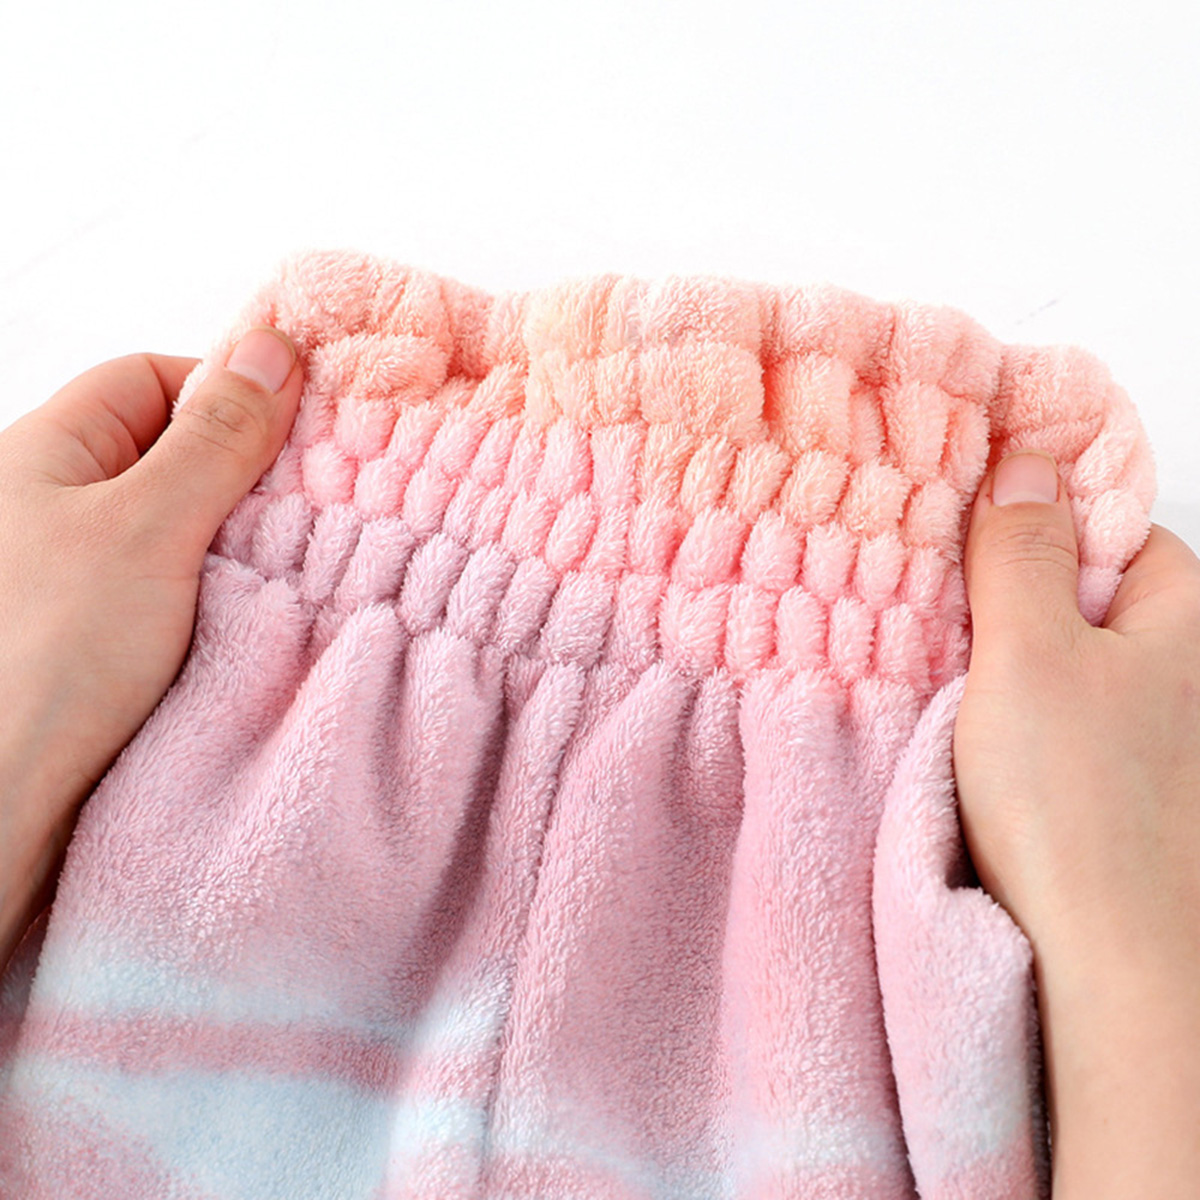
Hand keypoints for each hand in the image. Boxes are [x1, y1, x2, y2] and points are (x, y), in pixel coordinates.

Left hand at [0, 327, 302, 961]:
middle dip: (246, 467)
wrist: (7, 803)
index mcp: (41, 452)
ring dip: (241, 535)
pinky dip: (224, 587)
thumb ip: (217, 436)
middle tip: (321, 495)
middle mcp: (52, 503)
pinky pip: (178, 582)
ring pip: (181, 521)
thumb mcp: (148, 527)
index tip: (303, 425)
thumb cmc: (52, 655)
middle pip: (170, 448)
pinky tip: (264, 606)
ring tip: (304, 555)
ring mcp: (77, 571)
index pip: (149, 377)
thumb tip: (273, 344)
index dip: (227, 388)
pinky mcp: (102, 634)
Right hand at [952, 449, 1199, 976]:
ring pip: (1053, 655)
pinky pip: (1044, 713)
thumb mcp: (1032, 652)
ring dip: (993, 661)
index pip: (1108, 525)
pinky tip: (967, 737)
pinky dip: (1000, 713)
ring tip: (945, 685)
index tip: (966, 545)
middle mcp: (1174, 668)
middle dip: (1003, 598)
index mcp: (1184, 617)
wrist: (1106, 961)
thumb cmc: (1080, 808)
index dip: (1034, 528)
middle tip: (941, 621)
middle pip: (1075, 588)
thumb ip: (1024, 552)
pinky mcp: (1102, 777)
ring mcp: (1142, 726)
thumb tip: (1023, 467)